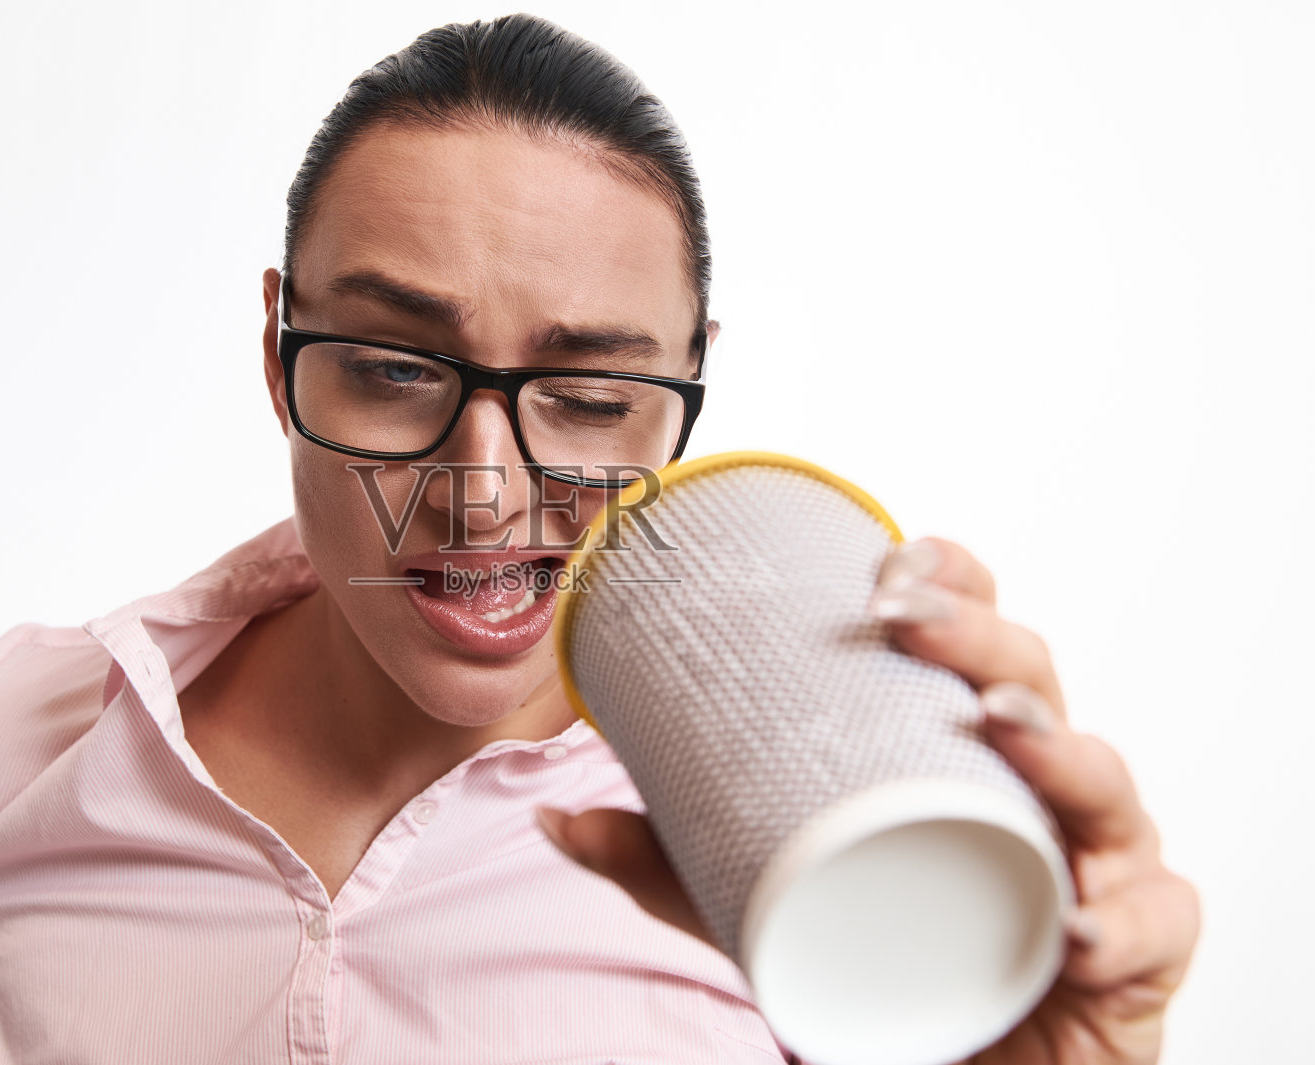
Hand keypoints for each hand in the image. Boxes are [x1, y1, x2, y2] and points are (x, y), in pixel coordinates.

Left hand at [535, 537, 1199, 1064]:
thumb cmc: (872, 955)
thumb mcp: (752, 901)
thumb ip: (660, 861)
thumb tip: (549, 815)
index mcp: (957, 742)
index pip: (971, 632)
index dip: (944, 580)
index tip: (880, 564)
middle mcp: (1036, 781)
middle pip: (1032, 680)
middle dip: (977, 636)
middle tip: (903, 621)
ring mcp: (1094, 856)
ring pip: (1101, 779)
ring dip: (1059, 746)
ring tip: (998, 729)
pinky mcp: (1131, 949)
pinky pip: (1151, 923)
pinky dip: (1127, 917)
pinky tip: (1078, 917)